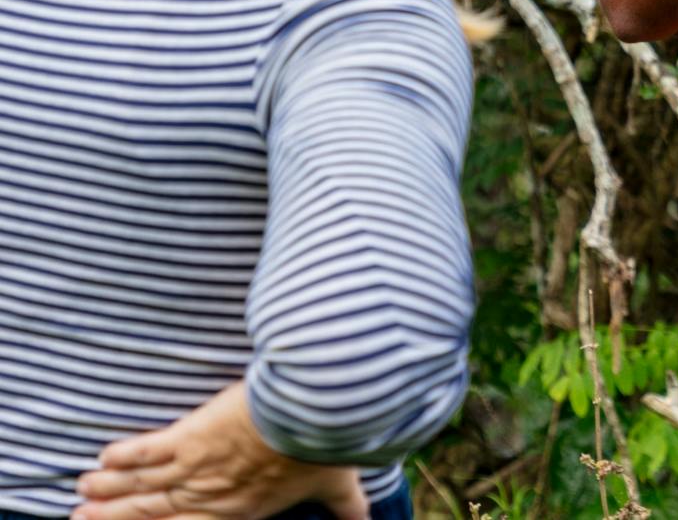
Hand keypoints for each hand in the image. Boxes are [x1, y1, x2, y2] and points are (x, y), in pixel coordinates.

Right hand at [72, 382, 366, 519]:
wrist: (311, 414)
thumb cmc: (326, 450)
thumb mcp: (339, 485)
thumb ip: (349, 510)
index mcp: (240, 512)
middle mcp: (209, 495)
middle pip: (151, 510)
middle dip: (116, 515)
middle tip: (81, 517)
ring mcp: (195, 466)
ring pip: (142, 481)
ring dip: (111, 488)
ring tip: (83, 491)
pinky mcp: (189, 435)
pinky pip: (148, 448)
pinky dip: (125, 454)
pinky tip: (104, 455)